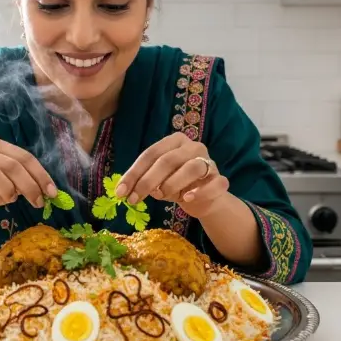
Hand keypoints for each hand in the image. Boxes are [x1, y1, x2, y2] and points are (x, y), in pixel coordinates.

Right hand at [0, 137, 57, 225]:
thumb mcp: (12, 184)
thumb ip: (27, 182)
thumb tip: (49, 192)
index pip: (24, 157)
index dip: (40, 175)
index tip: (52, 193)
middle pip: (10, 164)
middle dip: (29, 185)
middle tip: (38, 202)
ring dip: (5, 188)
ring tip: (9, 199)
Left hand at [115, 132, 229, 218]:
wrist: (204, 199)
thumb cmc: (176, 184)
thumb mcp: (157, 181)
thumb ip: (144, 180)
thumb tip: (125, 190)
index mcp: (174, 141)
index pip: (151, 153)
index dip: (134, 173)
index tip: (120, 192)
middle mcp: (193, 147)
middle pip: (168, 160)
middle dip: (148, 181)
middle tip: (134, 199)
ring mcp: (209, 162)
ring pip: (193, 168)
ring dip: (172, 183)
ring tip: (161, 196)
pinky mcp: (220, 179)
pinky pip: (214, 184)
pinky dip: (200, 192)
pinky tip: (187, 199)